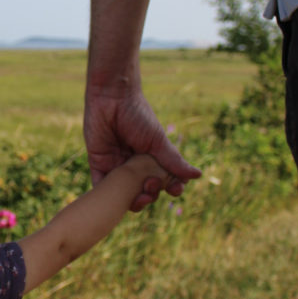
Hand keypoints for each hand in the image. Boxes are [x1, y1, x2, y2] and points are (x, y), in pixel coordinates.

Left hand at [84, 85, 200, 208]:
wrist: (112, 98)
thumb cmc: (138, 115)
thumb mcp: (158, 140)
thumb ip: (174, 161)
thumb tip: (198, 175)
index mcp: (152, 159)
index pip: (164, 181)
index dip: (170, 189)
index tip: (175, 189)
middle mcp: (135, 165)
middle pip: (145, 191)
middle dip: (151, 194)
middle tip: (151, 184)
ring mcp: (117, 166)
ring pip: (125, 194)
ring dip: (133, 201)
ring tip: (139, 196)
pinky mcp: (99, 164)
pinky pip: (101, 186)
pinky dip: (107, 197)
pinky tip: (115, 200)